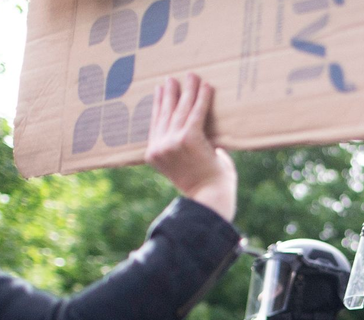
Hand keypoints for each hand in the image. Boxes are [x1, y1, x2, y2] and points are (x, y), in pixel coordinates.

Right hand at [145, 73, 236, 220]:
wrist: (209, 198)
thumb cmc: (204, 187)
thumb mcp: (185, 167)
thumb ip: (185, 151)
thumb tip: (201, 137)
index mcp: (154, 155)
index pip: (155, 123)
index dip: (157, 105)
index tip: (159, 90)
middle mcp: (160, 147)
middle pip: (165, 113)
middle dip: (169, 93)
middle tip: (171, 78)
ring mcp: (172, 142)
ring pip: (181, 109)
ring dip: (187, 90)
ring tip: (191, 76)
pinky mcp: (188, 138)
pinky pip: (197, 112)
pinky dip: (203, 98)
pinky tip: (207, 86)